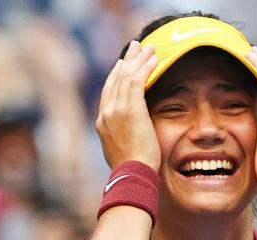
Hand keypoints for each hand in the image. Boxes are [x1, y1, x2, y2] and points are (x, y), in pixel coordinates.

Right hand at [95, 41, 160, 170]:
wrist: (132, 175)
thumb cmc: (132, 169)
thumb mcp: (122, 150)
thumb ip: (122, 137)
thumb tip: (129, 134)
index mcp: (102, 123)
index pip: (108, 92)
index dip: (117, 75)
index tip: (124, 64)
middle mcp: (105, 113)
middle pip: (116, 79)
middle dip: (126, 61)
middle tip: (135, 47)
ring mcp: (116, 110)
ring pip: (127, 77)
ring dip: (139, 60)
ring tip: (149, 47)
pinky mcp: (130, 109)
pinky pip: (137, 81)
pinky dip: (145, 67)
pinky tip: (154, 59)